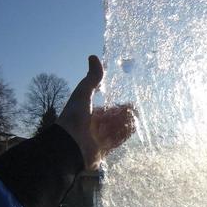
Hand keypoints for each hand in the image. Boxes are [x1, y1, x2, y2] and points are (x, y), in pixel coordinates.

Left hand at [56, 55, 134, 169]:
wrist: (69, 144)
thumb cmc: (74, 117)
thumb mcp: (83, 94)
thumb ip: (91, 78)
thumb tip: (94, 56)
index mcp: (89, 114)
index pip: (108, 109)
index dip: (118, 106)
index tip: (130, 102)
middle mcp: (95, 126)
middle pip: (115, 119)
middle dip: (125, 114)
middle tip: (136, 109)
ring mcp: (100, 138)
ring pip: (118, 129)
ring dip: (127, 123)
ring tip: (138, 117)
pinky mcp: (105, 150)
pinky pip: (118, 141)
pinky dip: (126, 134)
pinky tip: (134, 128)